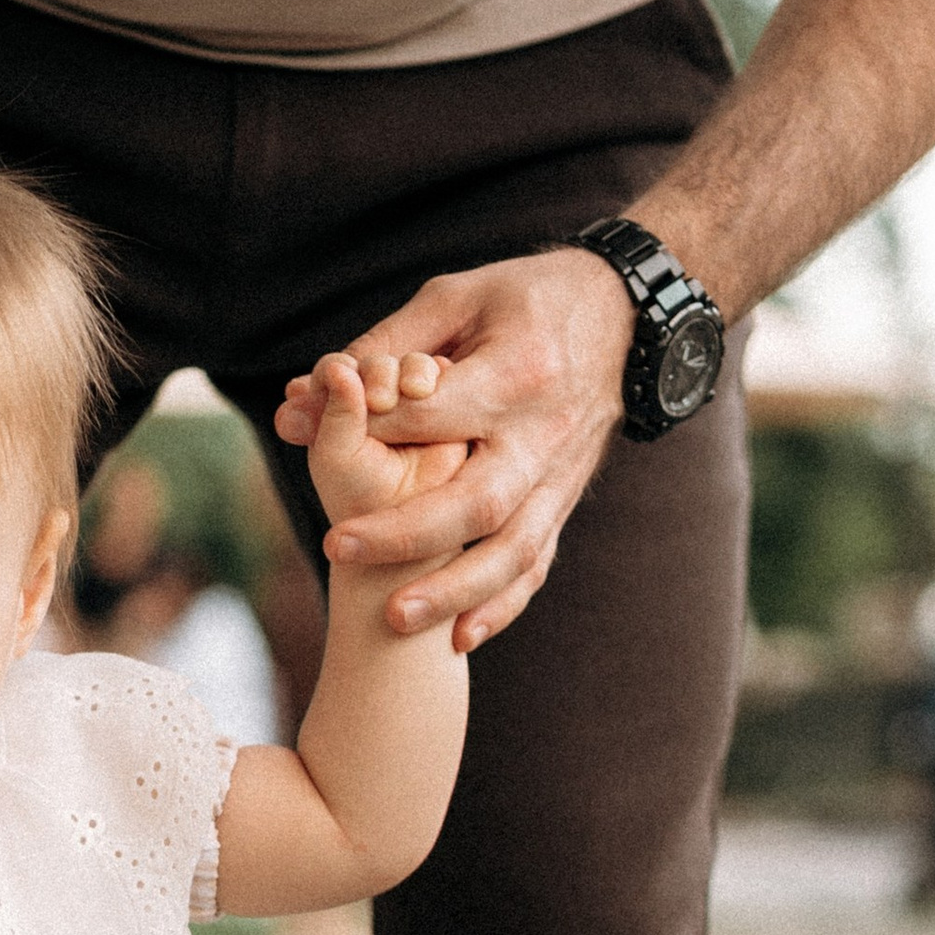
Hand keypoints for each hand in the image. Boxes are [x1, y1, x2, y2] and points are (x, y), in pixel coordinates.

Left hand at [273, 247, 634, 648]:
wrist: (627, 316)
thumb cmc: (529, 298)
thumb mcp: (460, 297)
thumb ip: (386, 343)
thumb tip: (312, 390)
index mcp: (518, 371)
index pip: (432, 416)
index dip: (369, 427)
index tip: (307, 432)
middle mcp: (544, 433)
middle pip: (476, 500)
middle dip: (405, 533)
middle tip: (338, 547)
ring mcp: (559, 475)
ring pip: (512, 549)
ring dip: (454, 589)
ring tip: (395, 617)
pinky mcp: (564, 501)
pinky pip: (537, 564)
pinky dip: (501, 606)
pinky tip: (460, 638)